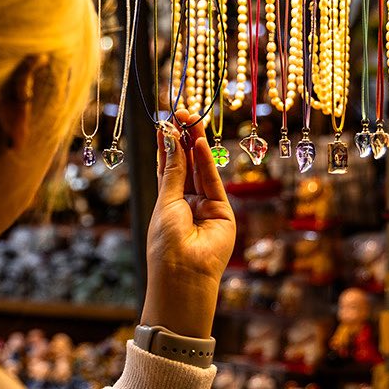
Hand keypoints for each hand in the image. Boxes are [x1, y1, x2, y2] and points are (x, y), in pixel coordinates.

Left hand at [140, 108, 235, 339]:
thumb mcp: (165, 203)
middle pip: (186, 165)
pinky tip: (199, 142)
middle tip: (180, 112)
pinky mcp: (223, 212)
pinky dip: (206, 162)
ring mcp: (206, 207)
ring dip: (195, 144)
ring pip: (201, 170)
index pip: (168, 168)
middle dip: (183, 140)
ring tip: (189, 118)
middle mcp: (188, 203)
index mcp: (168, 203)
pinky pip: (213, 182)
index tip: (165, 122)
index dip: (167, 145)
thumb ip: (173, 171)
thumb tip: (170, 139)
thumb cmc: (166, 245)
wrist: (184, 276)